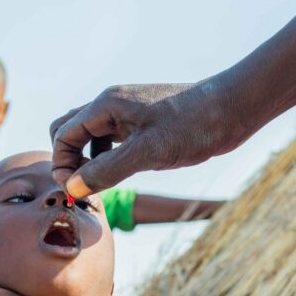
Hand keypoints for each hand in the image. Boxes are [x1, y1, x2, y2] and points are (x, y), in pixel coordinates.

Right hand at [49, 82, 240, 197]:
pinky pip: (111, 138)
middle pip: (69, 130)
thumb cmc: (193, 125)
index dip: (62, 164)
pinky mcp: (143, 123)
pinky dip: (105, 156)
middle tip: (83, 186)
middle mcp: (112, 105)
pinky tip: (120, 173)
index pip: (63, 134)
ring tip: (99, 184)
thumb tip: (73, 188)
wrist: (233, 108)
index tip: (75, 191)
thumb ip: (107, 170)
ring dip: (86, 159)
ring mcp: (127, 113)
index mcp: (107, 105)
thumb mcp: (148, 153)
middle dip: (68, 159)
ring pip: (90, 136)